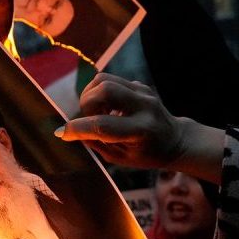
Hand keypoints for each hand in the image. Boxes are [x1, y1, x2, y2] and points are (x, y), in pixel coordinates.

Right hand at [54, 73, 224, 183]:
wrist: (176, 140)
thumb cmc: (146, 154)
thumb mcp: (121, 158)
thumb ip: (96, 143)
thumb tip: (70, 130)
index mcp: (141, 131)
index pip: (103, 125)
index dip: (78, 128)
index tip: (62, 133)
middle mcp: (144, 107)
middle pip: (104, 90)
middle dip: (86, 104)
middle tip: (88, 119)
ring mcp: (143, 92)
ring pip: (103, 80)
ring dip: (90, 95)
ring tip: (96, 112)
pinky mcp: (139, 85)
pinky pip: (109, 80)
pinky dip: (98, 92)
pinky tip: (105, 108)